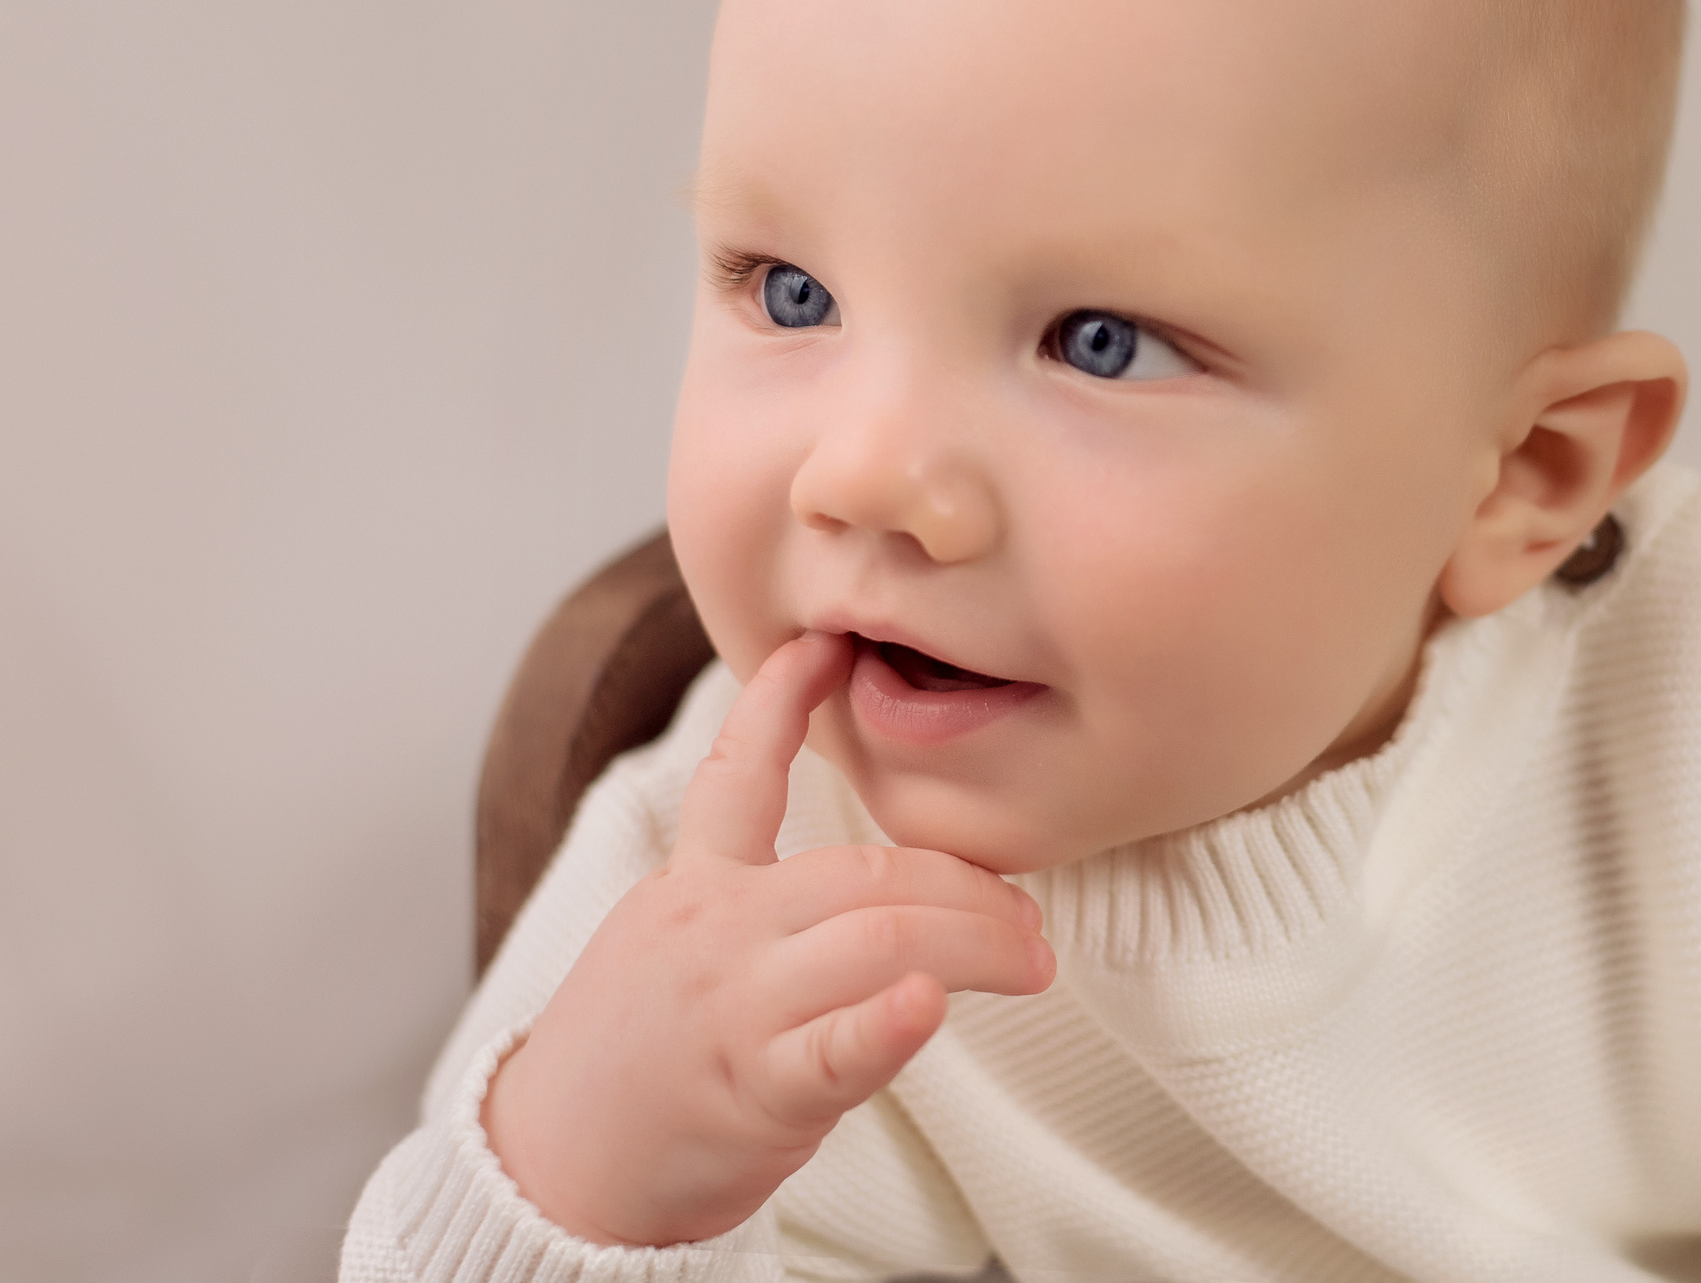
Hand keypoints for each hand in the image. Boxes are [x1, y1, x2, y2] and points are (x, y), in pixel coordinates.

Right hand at [481, 631, 1054, 1246]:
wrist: (551, 1173)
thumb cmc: (632, 1063)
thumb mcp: (669, 948)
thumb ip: (756, 906)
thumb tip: (872, 887)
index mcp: (694, 889)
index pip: (738, 775)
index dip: (781, 702)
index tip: (827, 644)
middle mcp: (715, 932)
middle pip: (866, 873)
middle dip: (967, 887)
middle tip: (1029, 920)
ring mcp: (734, 1008)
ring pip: (878, 940)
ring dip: (976, 944)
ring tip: (1032, 962)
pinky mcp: (752, 1092)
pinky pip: (834, 1049)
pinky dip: (889, 1024)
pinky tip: (932, 1004)